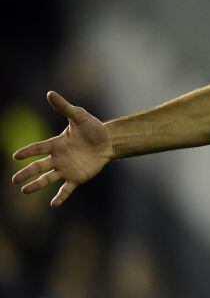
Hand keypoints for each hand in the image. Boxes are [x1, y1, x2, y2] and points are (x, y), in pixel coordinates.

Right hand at [11, 92, 112, 207]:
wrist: (108, 141)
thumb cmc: (92, 128)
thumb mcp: (79, 116)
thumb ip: (64, 107)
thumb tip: (50, 93)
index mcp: (56, 144)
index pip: (38, 148)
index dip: (28, 152)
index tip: (15, 156)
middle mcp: (58, 158)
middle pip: (38, 166)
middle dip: (26, 173)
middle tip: (14, 180)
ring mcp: (66, 169)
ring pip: (48, 178)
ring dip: (37, 185)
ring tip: (24, 191)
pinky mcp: (77, 178)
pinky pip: (67, 189)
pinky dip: (60, 197)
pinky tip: (53, 204)